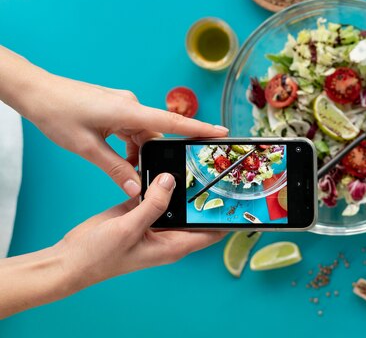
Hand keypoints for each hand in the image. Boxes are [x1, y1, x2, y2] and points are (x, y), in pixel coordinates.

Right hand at [0, 173, 225, 317]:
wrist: (71, 258)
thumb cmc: (101, 256)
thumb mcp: (130, 228)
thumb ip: (153, 204)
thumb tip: (170, 180)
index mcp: (173, 245)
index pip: (211, 232)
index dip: (226, 218)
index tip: (240, 199)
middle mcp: (168, 233)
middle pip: (195, 212)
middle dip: (206, 194)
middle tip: (219, 169)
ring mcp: (153, 221)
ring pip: (175, 200)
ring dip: (182, 185)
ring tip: (196, 161)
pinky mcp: (138, 211)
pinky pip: (155, 193)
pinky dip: (159, 181)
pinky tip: (165, 163)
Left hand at [10, 59, 227, 196]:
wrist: (37, 91)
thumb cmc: (58, 114)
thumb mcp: (87, 148)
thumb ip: (115, 168)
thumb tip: (136, 188)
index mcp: (129, 112)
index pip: (173, 122)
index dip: (200, 129)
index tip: (223, 133)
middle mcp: (132, 106)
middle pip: (157, 133)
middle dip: (156, 156)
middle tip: (153, 178)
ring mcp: (124, 106)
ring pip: (143, 134)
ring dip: (138, 153)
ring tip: (125, 171)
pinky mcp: (115, 108)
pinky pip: (132, 129)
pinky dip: (129, 145)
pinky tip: (118, 157)